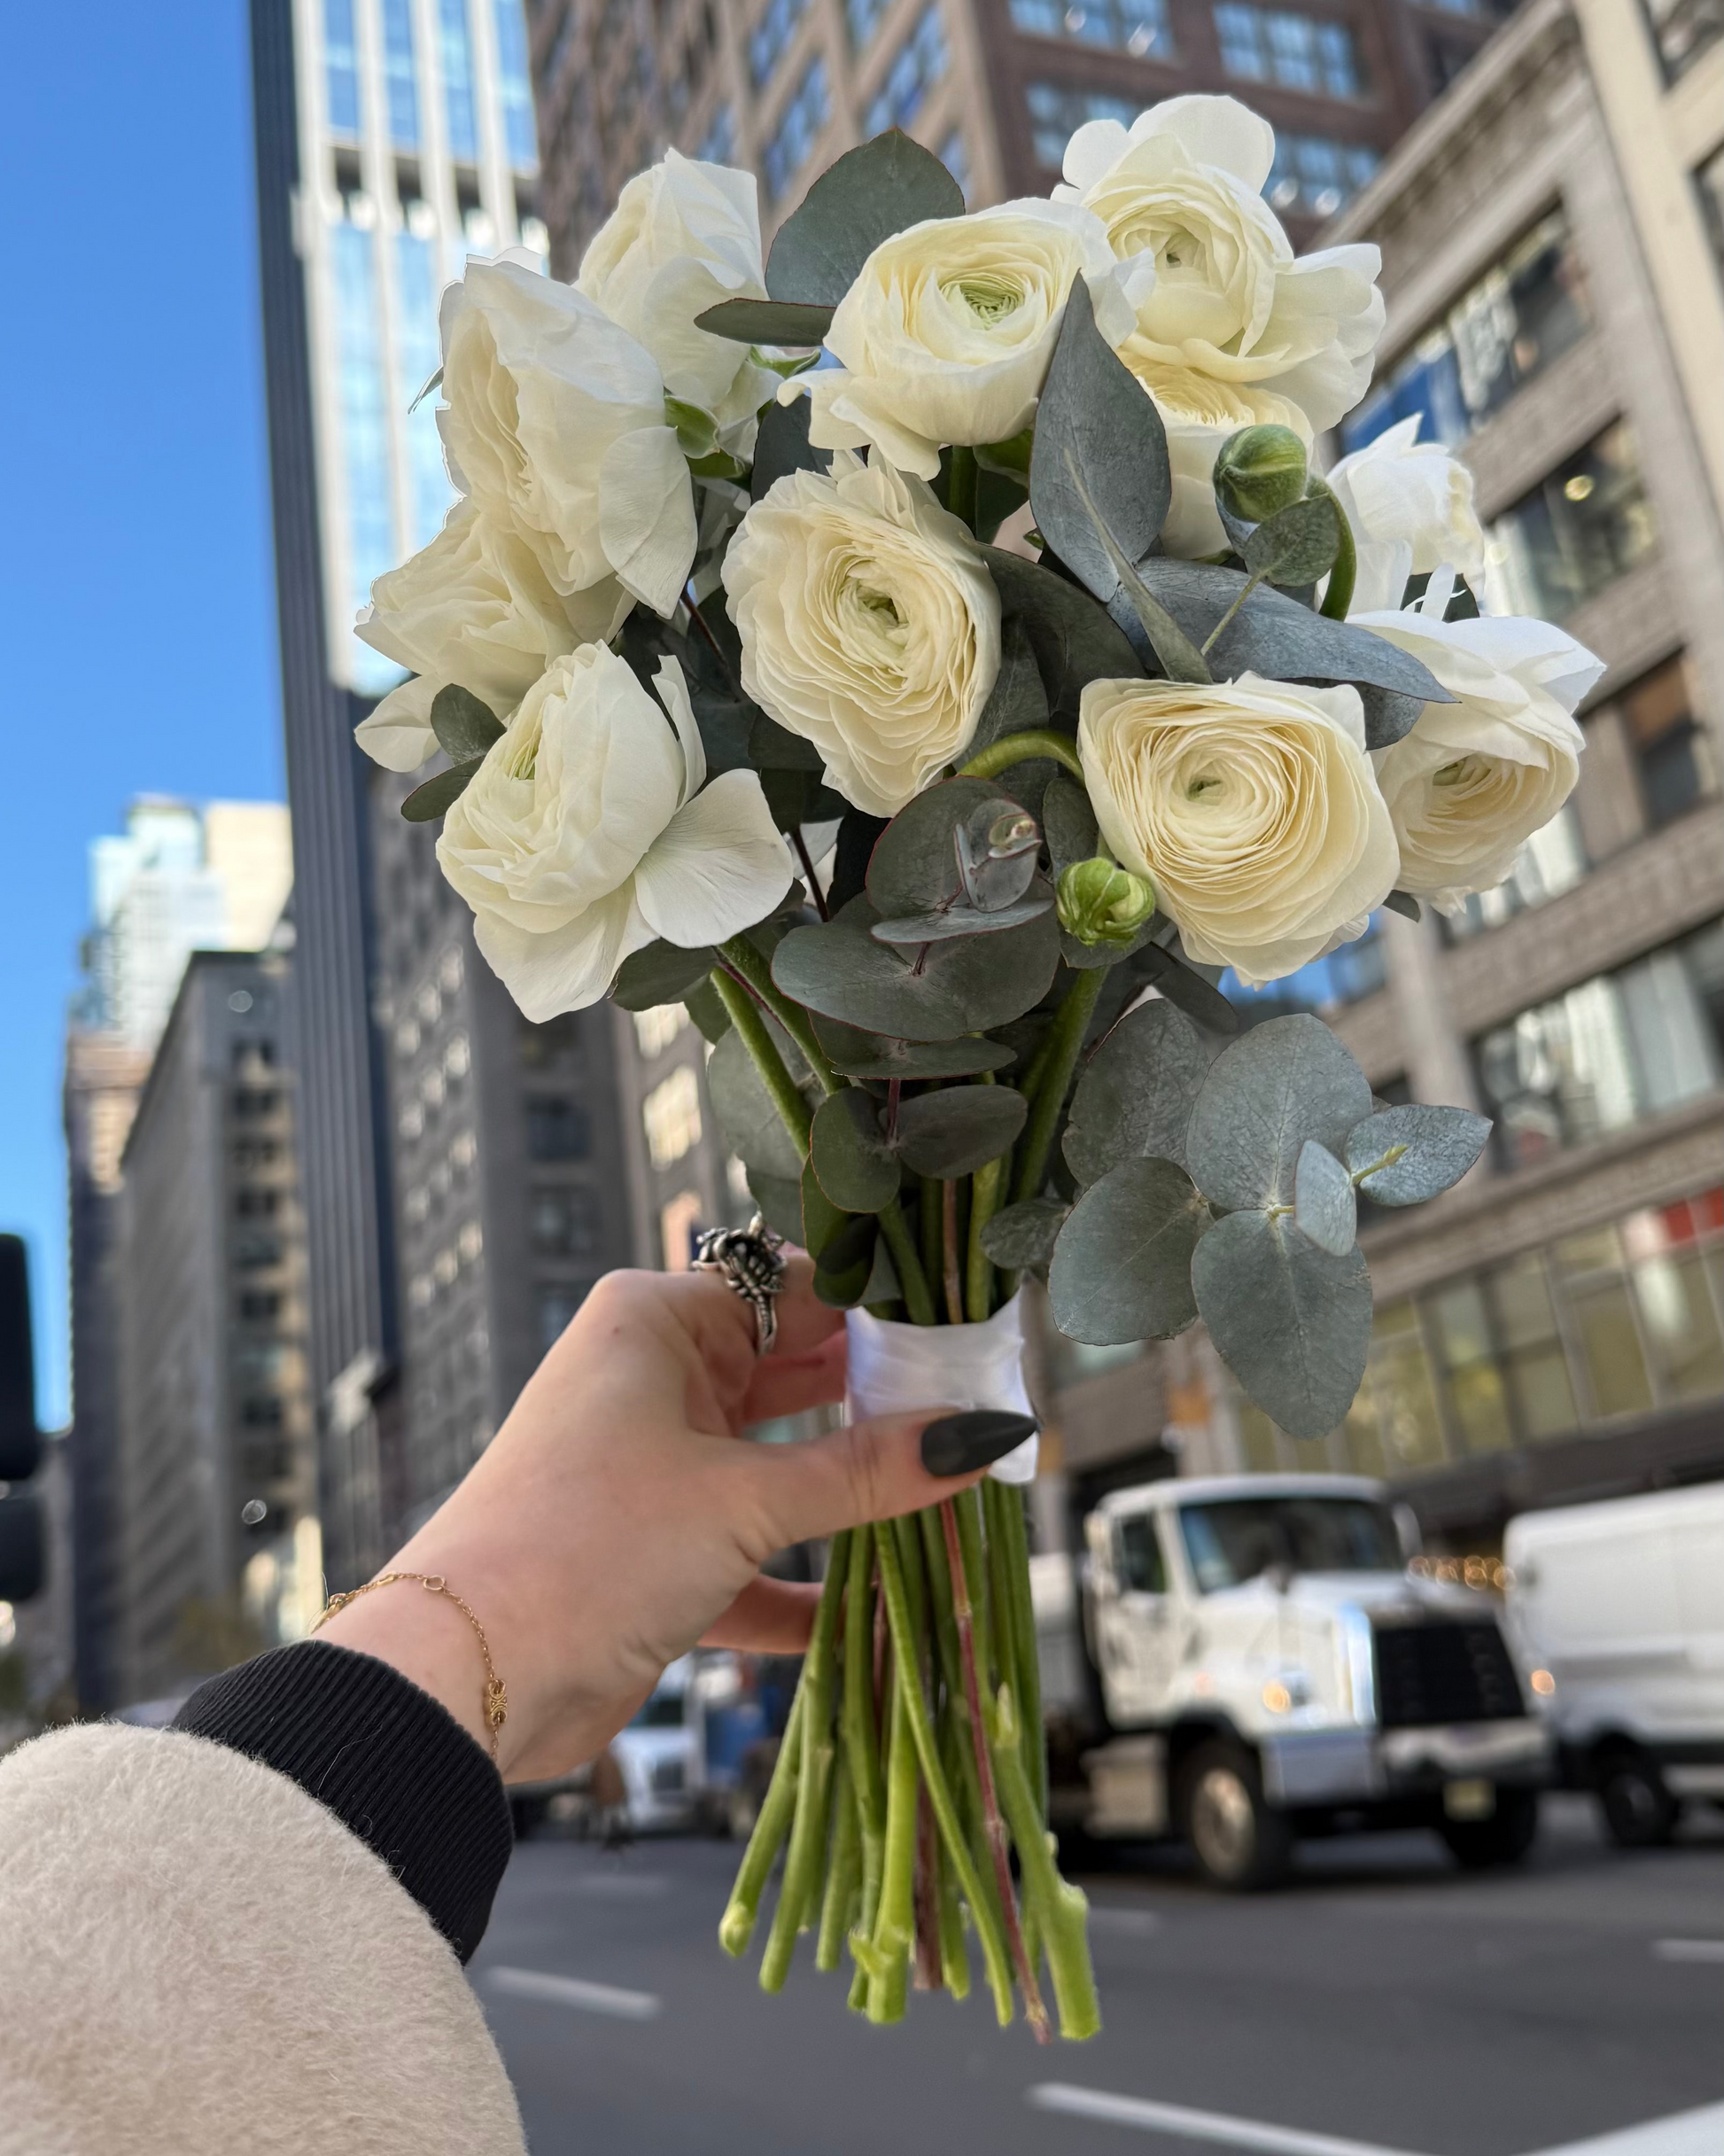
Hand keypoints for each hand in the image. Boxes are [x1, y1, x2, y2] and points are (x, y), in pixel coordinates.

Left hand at [316, 1262, 990, 1781]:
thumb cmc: (587, 1546)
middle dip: (882, 1405)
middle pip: (793, 1376)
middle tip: (984, 1420)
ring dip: (851, 1498)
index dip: (885, 1313)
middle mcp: (652, 1382)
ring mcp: (650, 1470)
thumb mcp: (743, 1501)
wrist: (459, 1681)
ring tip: (954, 1505)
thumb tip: (981, 1432)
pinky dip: (804, 1587)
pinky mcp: (650, 1556)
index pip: (796, 1290)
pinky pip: (750, 1558)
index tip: (976, 1338)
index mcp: (658, 1324)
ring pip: (777, 1469)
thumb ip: (867, 1470)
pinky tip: (874, 1613)